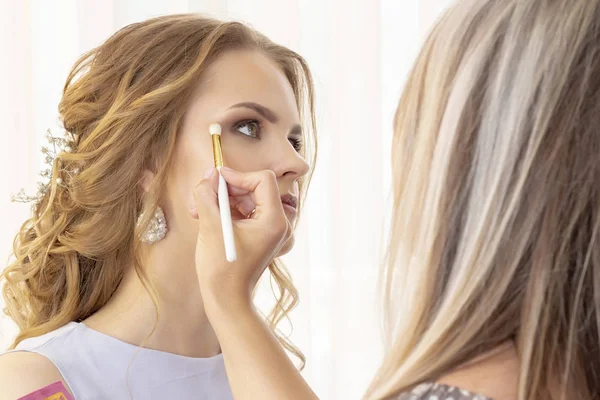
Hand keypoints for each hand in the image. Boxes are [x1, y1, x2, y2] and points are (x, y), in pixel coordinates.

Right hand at [192, 167, 291, 308]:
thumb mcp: (210, 226)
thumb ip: (207, 194)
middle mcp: (280, 225)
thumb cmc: (221, 268)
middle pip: (255, 190)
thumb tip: (209, 174)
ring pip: (249, 202)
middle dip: (226, 190)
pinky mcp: (264, 239)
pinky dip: (229, 213)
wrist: (227, 302)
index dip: (237, 176)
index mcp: (275, 220)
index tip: (215, 180)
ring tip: (199, 211)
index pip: (262, 180)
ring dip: (224, 201)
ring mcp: (274, 233)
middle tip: (201, 196)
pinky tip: (207, 219)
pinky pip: (249, 215)